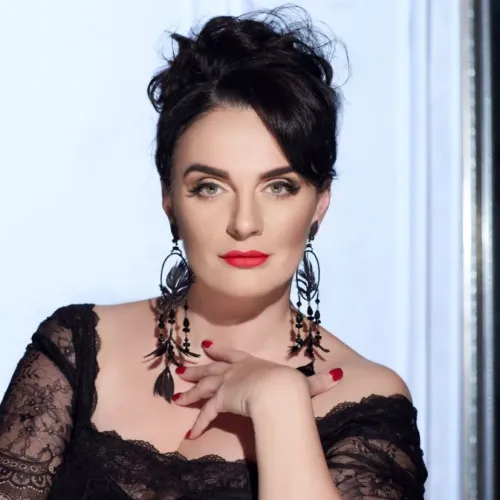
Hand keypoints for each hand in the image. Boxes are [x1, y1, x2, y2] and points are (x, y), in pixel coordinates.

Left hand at [173, 340, 343, 438]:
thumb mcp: (303, 382)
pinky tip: (190, 432)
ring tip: (176, 396)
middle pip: (211, 369)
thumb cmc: (289, 384)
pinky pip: (206, 413)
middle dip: (197, 369)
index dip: (220, 352)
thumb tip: (338, 375)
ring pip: (203, 387)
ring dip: (190, 392)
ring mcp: (227, 384)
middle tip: (181, 369)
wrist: (277, 392)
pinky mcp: (221, 400)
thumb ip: (317, 381)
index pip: (232, 355)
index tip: (206, 347)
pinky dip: (198, 422)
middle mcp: (236, 371)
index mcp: (252, 363)